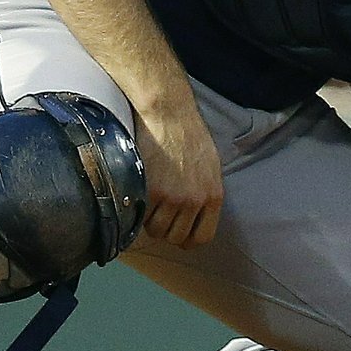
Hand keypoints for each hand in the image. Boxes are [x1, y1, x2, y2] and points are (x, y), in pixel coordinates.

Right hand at [132, 87, 223, 247]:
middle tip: (157, 212)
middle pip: (175, 237)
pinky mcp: (152, 191)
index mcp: (214, 196)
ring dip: (148, 220)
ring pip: (156, 230)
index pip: (202, 237)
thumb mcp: (210, 167)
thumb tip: (193, 217)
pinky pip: (141, 216)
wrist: (169, 112)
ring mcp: (173, 198)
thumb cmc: (188, 134)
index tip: (176, 231)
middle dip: (165, 229)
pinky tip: (138, 193)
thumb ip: (204, 194)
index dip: (186, 238)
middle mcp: (195, 200)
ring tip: (147, 200)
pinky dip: (137, 209)